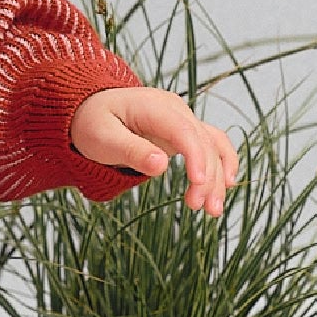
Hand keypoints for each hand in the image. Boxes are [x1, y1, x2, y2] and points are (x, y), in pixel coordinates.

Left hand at [69, 86, 238, 214]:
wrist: (90, 111)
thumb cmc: (92, 123)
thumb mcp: (102, 138)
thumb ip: (131, 150)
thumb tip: (160, 165)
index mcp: (154, 106)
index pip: (184, 130)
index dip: (196, 156)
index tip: (199, 184)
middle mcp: (175, 110)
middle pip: (202, 142)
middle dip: (207, 176)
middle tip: (199, 208)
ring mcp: (182, 120)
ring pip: (212, 146)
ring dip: (218, 177)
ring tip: (212, 210)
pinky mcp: (184, 133)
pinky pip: (211, 145)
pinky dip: (222, 164)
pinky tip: (226, 186)